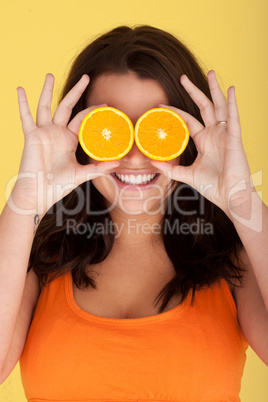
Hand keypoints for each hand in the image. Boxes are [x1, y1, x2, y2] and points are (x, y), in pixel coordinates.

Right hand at [12, 74, 118, 215]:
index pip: (82, 119)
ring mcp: (43, 132)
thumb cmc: (58, 185)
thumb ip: (98, 168)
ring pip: (45, 106)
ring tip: (49, 74)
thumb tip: (119, 164)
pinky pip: (25, 117)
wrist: (40, 193)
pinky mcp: (31, 136)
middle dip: (76, 91)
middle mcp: (57, 132)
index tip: (105, 105)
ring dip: (47, 90)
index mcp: (69, 139)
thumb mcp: (81, 174)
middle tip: (87, 77)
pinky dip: (22, 103)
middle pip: (67, 106)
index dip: (93, 111)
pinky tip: (20, 89)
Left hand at [151, 71, 251, 216]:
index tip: (161, 105)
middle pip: (203, 107)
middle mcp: (214, 134)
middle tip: (182, 77)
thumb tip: (152, 163)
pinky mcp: (234, 138)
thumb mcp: (187, 175)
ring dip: (214, 90)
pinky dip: (232, 103)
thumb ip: (170, 169)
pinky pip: (234, 117)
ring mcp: (225, 134)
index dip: (176, 111)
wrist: (229, 196)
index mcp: (204, 141)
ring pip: (219, 107)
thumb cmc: (212, 187)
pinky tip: (230, 90)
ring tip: (210, 73)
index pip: (188, 120)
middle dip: (194, 91)